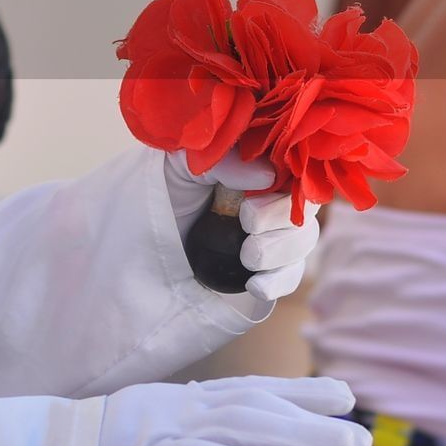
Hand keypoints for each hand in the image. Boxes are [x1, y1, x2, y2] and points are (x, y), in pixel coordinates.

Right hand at [94, 375, 369, 445]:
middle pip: (251, 409)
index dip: (295, 394)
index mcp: (178, 410)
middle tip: (360, 437)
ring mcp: (157, 428)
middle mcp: (174, 409)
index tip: (345, 397)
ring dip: (293, 438)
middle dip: (309, 420)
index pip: (245, 397)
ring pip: (235, 427)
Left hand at [163, 150, 319, 301]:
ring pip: (304, 240)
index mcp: (255, 167)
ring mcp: (271, 236)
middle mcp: (269, 200)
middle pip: (304, 207)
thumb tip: (266, 174)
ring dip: (279, 250)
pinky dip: (278, 281)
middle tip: (247, 222)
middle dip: (279, 218)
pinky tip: (255, 285)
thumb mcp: (181, 166)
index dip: (286, 184)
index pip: (293, 171)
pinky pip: (291, 276)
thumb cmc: (163, 192)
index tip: (257, 194)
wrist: (141, 241)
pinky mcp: (267, 270)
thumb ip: (220, 161)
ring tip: (247, 255)